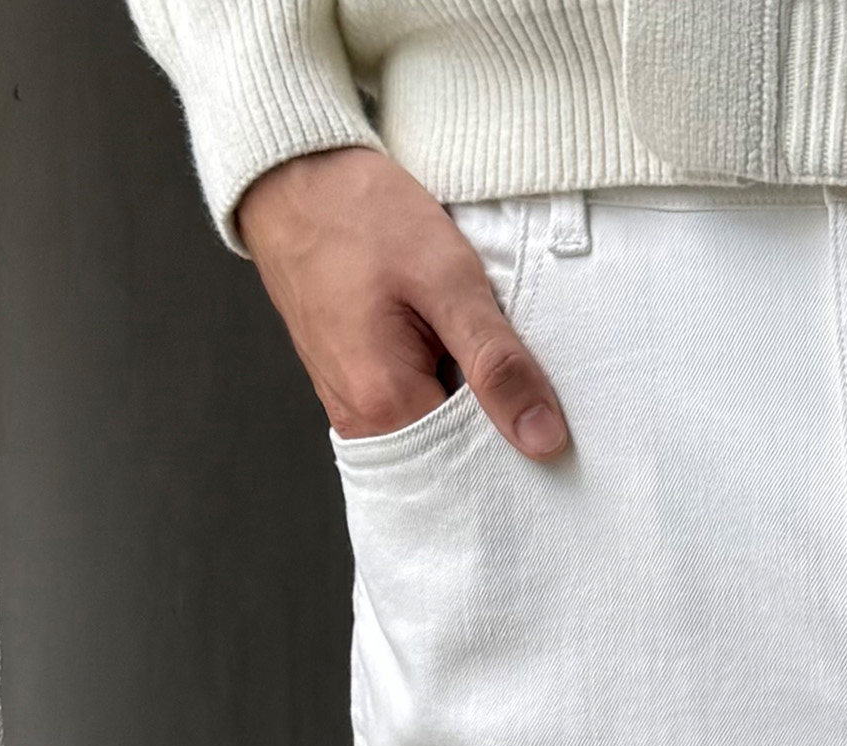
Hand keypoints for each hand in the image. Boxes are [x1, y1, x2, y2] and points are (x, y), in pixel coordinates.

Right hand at [235, 146, 569, 457]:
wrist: (294, 177)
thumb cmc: (361, 216)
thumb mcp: (448, 280)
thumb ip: (496, 364)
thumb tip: (543, 439)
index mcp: (385, 409)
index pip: (477, 467)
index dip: (522, 448)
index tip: (553, 423)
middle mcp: (363, 423)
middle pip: (455, 459)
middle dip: (499, 432)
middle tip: (529, 387)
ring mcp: (354, 407)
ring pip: (438, 434)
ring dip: (473, 407)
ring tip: (491, 363)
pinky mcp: (355, 386)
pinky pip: (416, 409)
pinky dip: (447, 389)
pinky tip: (459, 354)